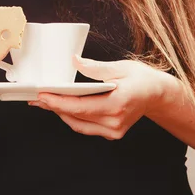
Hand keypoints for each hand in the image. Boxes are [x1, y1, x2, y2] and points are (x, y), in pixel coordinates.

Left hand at [29, 55, 168, 139]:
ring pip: (79, 125)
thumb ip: (95, 67)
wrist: (159, 95)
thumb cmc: (142, 79)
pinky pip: (86, 127)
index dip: (58, 102)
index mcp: (118, 104)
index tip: (42, 96)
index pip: (81, 107)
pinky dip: (73, 118)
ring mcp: (114, 130)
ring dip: (61, 113)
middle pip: (76, 117)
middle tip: (36, 97)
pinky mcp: (113, 133)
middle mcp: (115, 121)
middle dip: (54, 106)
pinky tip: (62, 108)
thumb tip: (74, 61)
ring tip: (45, 102)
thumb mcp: (121, 67)